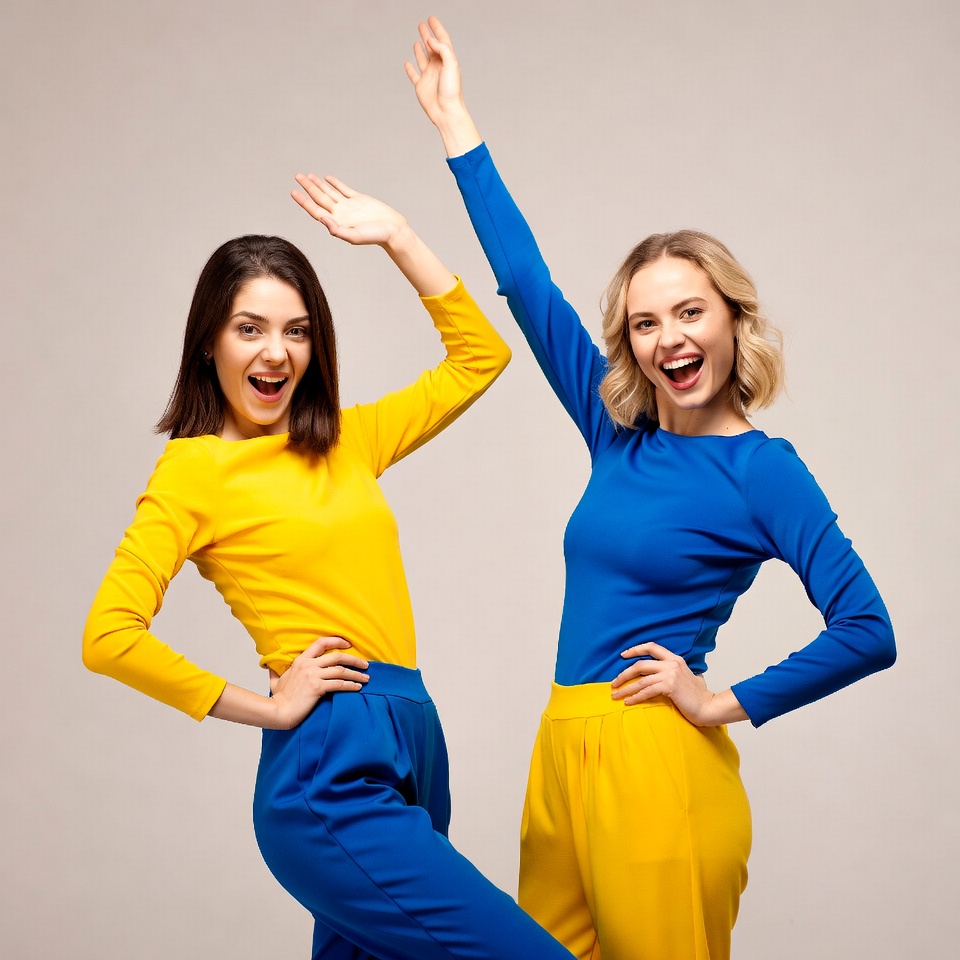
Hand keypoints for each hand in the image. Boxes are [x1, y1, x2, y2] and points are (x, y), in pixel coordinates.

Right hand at [269, 636, 368, 728]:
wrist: (279, 711)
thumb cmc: (279, 698)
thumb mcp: (276, 680)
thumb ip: (275, 671)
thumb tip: (269, 665)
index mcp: (301, 660)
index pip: (321, 643)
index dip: (337, 641)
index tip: (349, 644)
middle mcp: (308, 665)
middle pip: (337, 656)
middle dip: (354, 659)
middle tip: (365, 664)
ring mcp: (313, 676)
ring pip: (341, 670)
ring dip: (356, 674)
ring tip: (366, 678)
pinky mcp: (317, 688)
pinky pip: (339, 684)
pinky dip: (351, 685)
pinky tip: (358, 687)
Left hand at [292, 174, 407, 246]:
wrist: (393, 231)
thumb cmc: (375, 237)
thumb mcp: (355, 236)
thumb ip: (337, 230)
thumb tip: (322, 220)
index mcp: (337, 222)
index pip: (315, 210)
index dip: (304, 201)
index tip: (294, 192)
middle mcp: (341, 213)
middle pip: (320, 198)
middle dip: (308, 187)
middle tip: (297, 176)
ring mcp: (349, 206)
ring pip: (329, 192)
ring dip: (318, 184)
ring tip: (308, 176)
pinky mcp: (359, 199)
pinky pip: (343, 189)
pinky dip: (335, 183)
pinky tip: (327, 178)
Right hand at [404, 17, 480, 155]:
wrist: (446, 112)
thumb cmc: (452, 91)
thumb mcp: (451, 65)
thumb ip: (442, 49)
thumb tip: (431, 41)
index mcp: (447, 60)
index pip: (442, 40)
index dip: (437, 28)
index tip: (431, 19)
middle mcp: (438, 67)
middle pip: (432, 47)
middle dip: (427, 35)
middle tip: (422, 25)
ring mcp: (429, 76)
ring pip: (423, 59)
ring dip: (420, 49)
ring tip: (418, 40)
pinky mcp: (421, 86)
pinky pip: (414, 75)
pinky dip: (410, 69)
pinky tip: (407, 63)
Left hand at [611, 642, 743, 725]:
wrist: (709, 707)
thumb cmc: (698, 696)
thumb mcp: (688, 677)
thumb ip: (676, 672)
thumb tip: (663, 674)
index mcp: (675, 659)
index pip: (652, 647)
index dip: (635, 649)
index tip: (623, 655)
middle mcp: (672, 664)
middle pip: (640, 664)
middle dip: (624, 674)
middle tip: (614, 683)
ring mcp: (671, 674)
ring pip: (641, 680)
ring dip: (626, 689)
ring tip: (616, 696)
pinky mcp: (670, 687)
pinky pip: (647, 691)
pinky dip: (635, 697)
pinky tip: (628, 701)